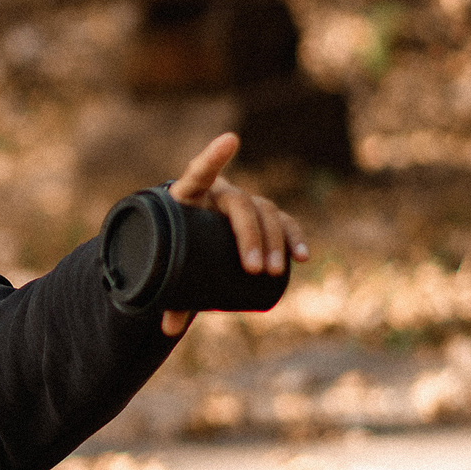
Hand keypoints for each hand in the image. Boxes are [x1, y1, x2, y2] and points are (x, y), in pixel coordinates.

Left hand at [162, 133, 309, 336]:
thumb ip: (169, 293)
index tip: (231, 140)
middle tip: (255, 269)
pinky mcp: (261, 218)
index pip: (199, 172)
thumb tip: (170, 329)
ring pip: (266, 214)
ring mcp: (244, 204)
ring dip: (275, 241)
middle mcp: (220, 193)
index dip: (213, 157)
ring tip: (274, 272)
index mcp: (189, 195)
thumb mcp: (168, 267)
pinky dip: (293, 238)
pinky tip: (302, 256)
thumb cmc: (171, 249)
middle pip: (242, 206)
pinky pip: (282, 223)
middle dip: (252, 237)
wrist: (184, 239)